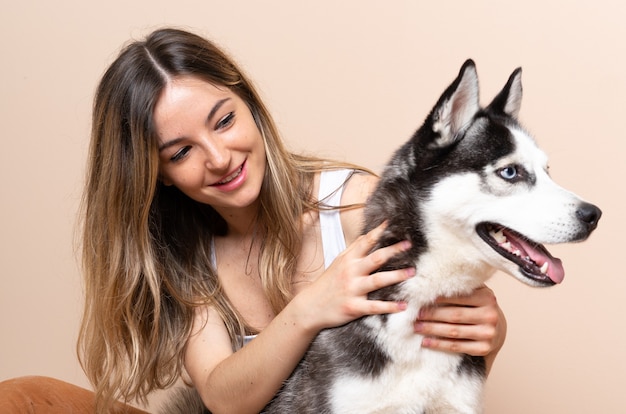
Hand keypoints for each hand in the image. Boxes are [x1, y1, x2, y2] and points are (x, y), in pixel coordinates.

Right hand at [298, 222, 414, 330]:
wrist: (310, 307)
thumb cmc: (327, 284)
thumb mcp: (338, 263)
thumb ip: (353, 250)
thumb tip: (367, 235)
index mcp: (348, 260)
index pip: (365, 241)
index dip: (379, 231)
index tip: (391, 223)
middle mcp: (351, 272)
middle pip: (375, 258)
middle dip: (393, 251)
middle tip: (409, 244)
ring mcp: (352, 289)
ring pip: (377, 281)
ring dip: (396, 276)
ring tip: (412, 272)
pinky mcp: (354, 307)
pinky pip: (375, 307)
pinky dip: (390, 306)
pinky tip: (403, 305)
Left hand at [413, 285, 506, 359]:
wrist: (497, 329)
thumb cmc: (479, 307)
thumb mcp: (476, 293)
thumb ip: (461, 287)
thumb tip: (433, 280)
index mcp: (487, 298)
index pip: (459, 297)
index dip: (439, 298)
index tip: (422, 299)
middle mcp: (490, 316)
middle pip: (454, 315)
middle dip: (432, 315)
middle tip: (416, 314)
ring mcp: (488, 334)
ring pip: (453, 332)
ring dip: (432, 329)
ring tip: (417, 327)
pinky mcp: (483, 349)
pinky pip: (457, 346)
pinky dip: (439, 344)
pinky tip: (426, 341)